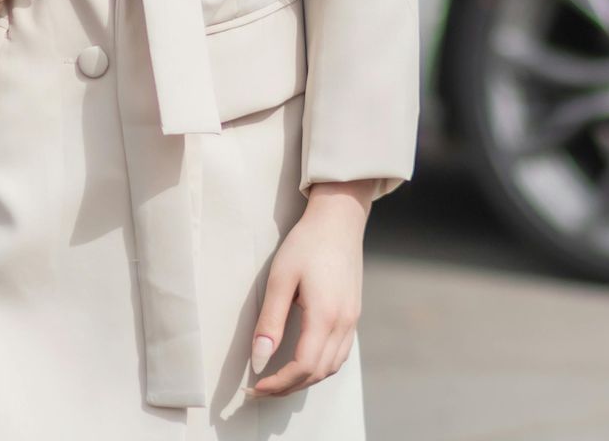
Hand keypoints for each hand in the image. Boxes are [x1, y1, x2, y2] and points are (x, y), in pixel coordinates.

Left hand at [247, 180, 375, 397]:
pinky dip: (320, 367)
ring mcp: (352, 319)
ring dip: (305, 380)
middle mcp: (344, 323)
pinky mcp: (354, 314)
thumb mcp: (280, 279)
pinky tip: (303, 362)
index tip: (255, 387)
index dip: (278, 383)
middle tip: (260, 389)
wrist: (340, 219)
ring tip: (278, 380)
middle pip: (318, 372)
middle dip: (288, 387)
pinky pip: (340, 353)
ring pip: (332, 367)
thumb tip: (259, 361)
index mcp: (325, 315)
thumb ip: (270, 323)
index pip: (303, 367)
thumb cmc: (307, 243)